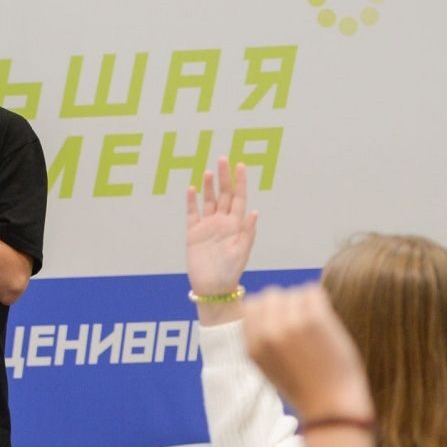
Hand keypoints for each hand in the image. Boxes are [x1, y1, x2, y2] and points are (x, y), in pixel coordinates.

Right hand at [186, 157, 257, 297]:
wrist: (212, 287)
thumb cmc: (230, 272)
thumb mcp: (242, 252)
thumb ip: (247, 232)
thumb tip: (254, 212)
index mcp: (236, 225)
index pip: (239, 198)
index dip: (240, 182)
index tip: (239, 165)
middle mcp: (222, 222)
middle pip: (224, 195)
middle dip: (224, 177)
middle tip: (223, 158)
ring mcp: (208, 226)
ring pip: (208, 201)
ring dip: (208, 186)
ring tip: (208, 171)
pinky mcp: (194, 233)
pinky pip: (192, 213)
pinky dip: (191, 201)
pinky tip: (191, 189)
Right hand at [242, 285, 372, 424]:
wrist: (331, 407)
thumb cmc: (304, 388)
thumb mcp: (269, 367)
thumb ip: (261, 339)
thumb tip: (262, 306)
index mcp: (252, 345)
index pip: (250, 306)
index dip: (267, 311)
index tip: (282, 322)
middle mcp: (267, 332)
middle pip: (271, 294)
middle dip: (285, 305)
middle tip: (301, 324)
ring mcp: (290, 324)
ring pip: (293, 292)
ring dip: (304, 304)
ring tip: (315, 329)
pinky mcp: (315, 320)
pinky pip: (313, 291)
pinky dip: (320, 302)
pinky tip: (326, 321)